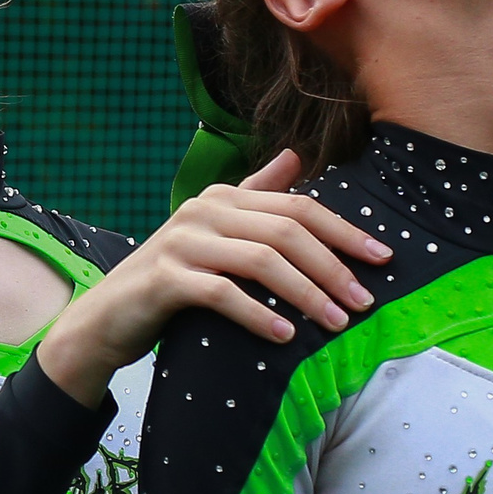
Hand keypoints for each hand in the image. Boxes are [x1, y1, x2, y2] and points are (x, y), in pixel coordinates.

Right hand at [32, 151, 393, 407]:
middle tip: (364, 303)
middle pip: (286, 232)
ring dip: (306, 295)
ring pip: (261, 261)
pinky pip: (223, 294)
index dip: (344, 231)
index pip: (297, 206)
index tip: (384, 258)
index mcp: (221, 198)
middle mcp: (201, 211)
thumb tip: (299, 155)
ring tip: (335, 324)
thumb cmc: (173, 277)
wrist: (108, 317)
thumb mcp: (215, 231)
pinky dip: (259, 316)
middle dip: (333, 267)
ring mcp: (181, 243)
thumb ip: (255, 194)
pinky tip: (285, 337)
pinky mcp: (164, 279)